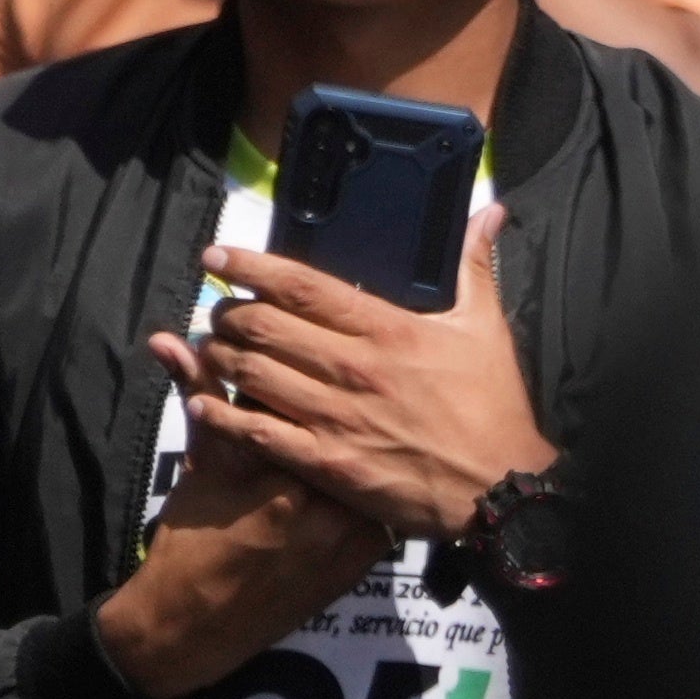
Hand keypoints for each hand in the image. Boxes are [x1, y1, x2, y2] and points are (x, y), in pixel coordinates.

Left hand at [184, 218, 553, 545]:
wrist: (499, 486)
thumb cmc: (493, 405)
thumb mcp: (487, 328)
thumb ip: (476, 267)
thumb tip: (490, 212)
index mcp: (388, 330)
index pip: (304, 287)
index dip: (253, 266)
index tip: (218, 254)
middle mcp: (353, 368)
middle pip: (264, 327)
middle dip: (228, 312)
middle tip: (218, 309)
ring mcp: (335, 417)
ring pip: (252, 375)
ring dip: (219, 356)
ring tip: (209, 347)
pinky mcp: (326, 461)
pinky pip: (258, 433)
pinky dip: (222, 415)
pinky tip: (200, 401)